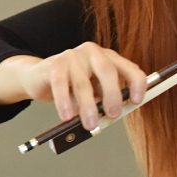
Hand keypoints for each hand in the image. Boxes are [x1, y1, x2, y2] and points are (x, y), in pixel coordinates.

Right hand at [16, 42, 146, 129]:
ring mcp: (74, 56)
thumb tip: (112, 117)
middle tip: (113, 114)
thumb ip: (104, 100)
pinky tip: (67, 116)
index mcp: (110, 58)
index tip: (137, 101)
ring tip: (89, 124)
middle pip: (108, 71)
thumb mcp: (94, 91)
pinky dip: (64, 102)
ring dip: (87, 106)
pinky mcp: (55, 64)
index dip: (136, 84)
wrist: (39, 76)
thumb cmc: (72, 86)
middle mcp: (94, 53)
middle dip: (112, 94)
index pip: (130, 68)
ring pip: (83, 82)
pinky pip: (61, 84)